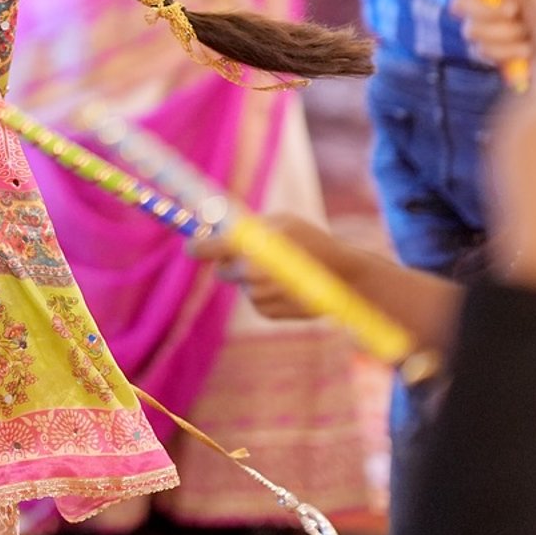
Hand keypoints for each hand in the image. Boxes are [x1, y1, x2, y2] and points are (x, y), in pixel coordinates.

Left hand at [191, 212, 347, 319]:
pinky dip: (265, 293)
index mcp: (251, 244)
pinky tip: (288, 286)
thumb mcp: (282, 222)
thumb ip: (247, 224)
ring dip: (252, 278)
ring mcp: (259, 295)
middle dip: (230, 262)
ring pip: (240, 285)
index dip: (198, 247)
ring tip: (283, 270)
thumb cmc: (311, 241)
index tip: (192, 247)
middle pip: (222, 270)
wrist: (343, 277)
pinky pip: (255, 301)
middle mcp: (251, 272)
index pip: (209, 248)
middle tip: (252, 254)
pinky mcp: (267, 313)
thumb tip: (213, 223)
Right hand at [451, 0, 535, 75]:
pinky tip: (526, 51)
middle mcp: (484, 6)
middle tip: (514, 11)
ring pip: (471, 30)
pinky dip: (508, 51)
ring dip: (504, 33)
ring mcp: (485, 31)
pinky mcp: (489, 54)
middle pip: (458, 4)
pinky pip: (481, 50)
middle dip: (487, 11)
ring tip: (528, 35)